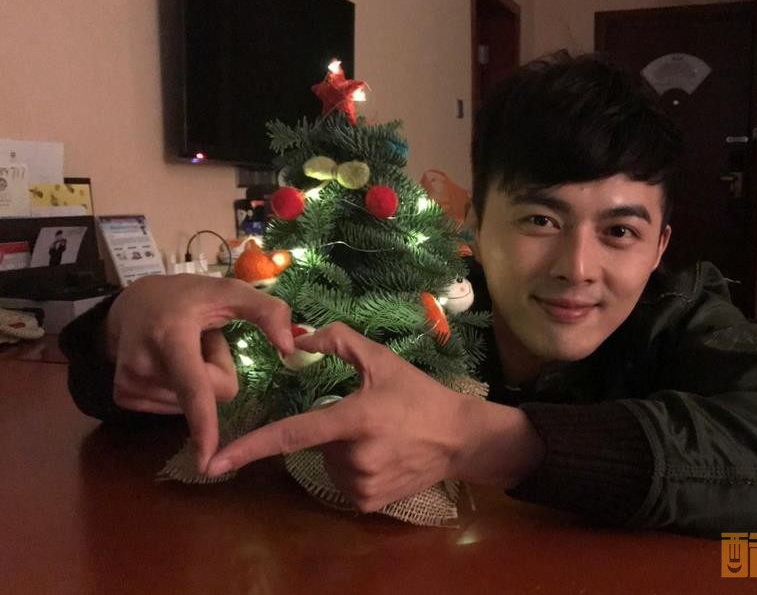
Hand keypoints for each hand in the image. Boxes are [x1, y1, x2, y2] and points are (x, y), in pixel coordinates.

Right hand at [106, 274, 293, 471]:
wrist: (132, 303)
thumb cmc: (189, 297)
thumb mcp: (229, 291)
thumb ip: (268, 311)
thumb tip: (291, 347)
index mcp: (171, 335)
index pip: (195, 387)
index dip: (203, 423)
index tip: (206, 459)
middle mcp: (144, 364)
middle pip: (211, 394)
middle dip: (215, 370)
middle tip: (199, 340)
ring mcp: (129, 384)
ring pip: (192, 405)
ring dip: (197, 379)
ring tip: (182, 349)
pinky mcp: (124, 397)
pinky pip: (174, 409)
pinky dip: (179, 389)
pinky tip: (169, 362)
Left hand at [206, 322, 544, 512]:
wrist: (459, 437)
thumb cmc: (419, 395)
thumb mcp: (383, 359)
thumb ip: (339, 341)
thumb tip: (299, 336)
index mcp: (354, 420)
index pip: (291, 434)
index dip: (249, 447)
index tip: (213, 462)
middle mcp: (354, 457)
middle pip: (315, 444)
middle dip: (330, 429)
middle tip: (367, 418)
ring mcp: (362, 484)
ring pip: (328, 464)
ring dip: (341, 451)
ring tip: (378, 438)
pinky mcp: (369, 503)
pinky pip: (344, 483)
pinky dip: (354, 469)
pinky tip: (382, 456)